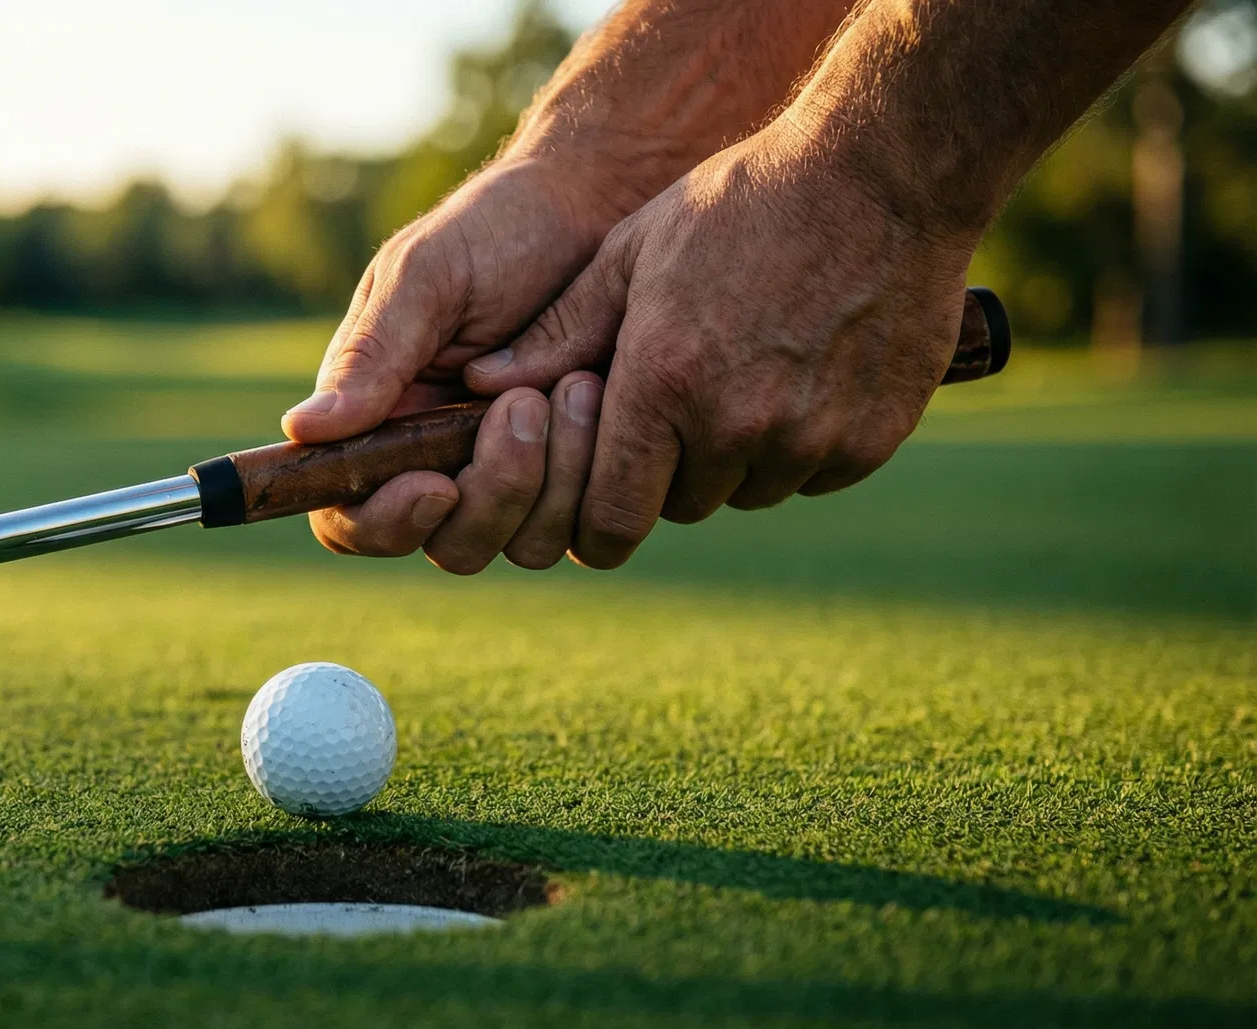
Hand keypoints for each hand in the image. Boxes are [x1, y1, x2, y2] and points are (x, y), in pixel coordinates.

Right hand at [283, 156, 642, 572]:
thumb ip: (372, 356)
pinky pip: (578, 522)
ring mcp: (511, 471)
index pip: (349, 515)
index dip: (383, 523)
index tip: (434, 485)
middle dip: (490, 492)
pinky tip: (600, 393)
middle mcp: (439, 458)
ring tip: (574, 384)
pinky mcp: (576, 473)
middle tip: (524, 405)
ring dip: (549, 478)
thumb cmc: (502, 228)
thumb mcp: (427, 277)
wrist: (601, 201)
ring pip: (516, 543)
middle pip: (444, 543)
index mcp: (380, 418)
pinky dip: (592, 472)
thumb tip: (302, 430)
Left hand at [464, 124, 981, 568]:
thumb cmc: (740, 202)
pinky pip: (815, 473)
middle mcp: (734, 427)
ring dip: (739, 455)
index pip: (610, 521)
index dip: (596, 523)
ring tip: (747, 369)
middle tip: (683, 398)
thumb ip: (558, 332)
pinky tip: (806, 369)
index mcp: (662, 385)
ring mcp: (809, 438)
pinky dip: (804, 442)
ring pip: (749, 490)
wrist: (883, 171)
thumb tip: (479, 385)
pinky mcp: (870, 440)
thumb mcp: (631, 252)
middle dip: (670, 469)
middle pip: (679, 504)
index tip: (597, 506)